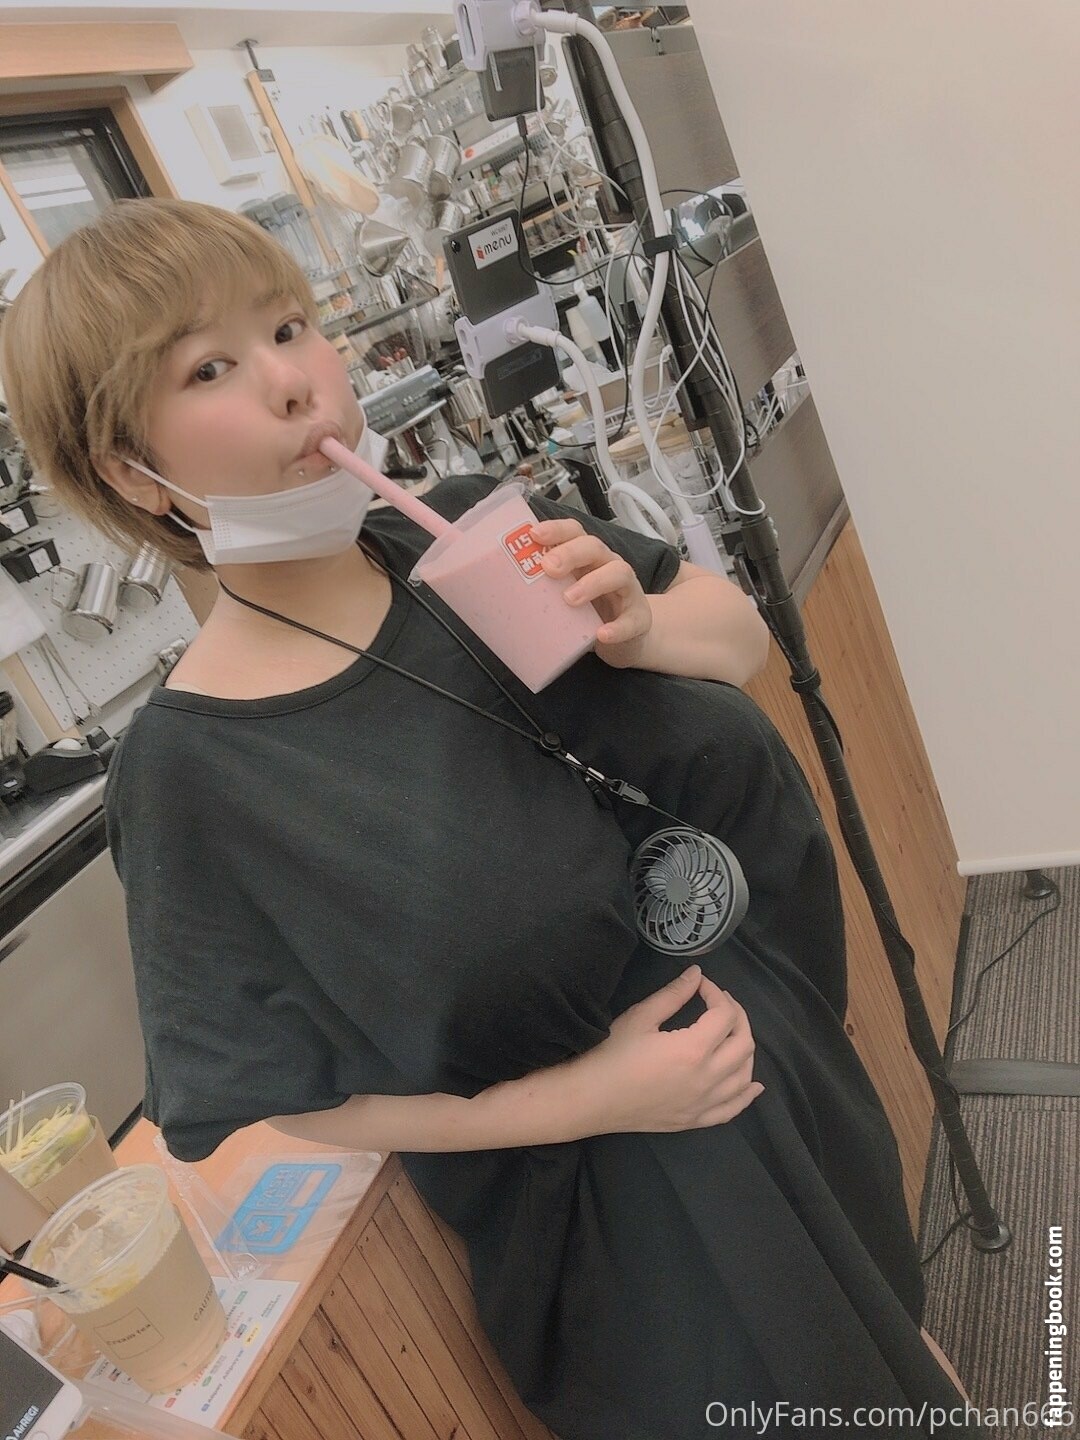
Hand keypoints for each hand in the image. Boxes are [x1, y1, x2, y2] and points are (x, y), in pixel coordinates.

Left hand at [528, 517, 653, 668]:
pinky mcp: (639, 619)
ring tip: (570, 599)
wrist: (627, 640)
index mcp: (586, 557)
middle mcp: (608, 565)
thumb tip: (491, 590)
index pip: (574, 532)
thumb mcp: (563, 595)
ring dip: (593, 583)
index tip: (534, 534)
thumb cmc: (589, 611)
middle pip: (594, 546)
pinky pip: (632, 620)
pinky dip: (617, 627)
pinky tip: (602, 634)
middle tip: (548, 568)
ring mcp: (627, 591)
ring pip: (618, 573)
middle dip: (570, 552)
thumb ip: (539, 588)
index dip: (556, 530)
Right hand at [581, 966, 764, 1133]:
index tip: (701, 984)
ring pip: (744, 1075)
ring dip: (744, 1050)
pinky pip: (733, 1108)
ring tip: (730, 1033)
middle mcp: (707, 1078)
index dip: (716, 993)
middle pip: (743, 1043)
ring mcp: (704, 1103)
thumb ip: (673, 994)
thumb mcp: (640, 1017)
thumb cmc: (611, 1054)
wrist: (590, 1099)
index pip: (724, 1015)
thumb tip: (696, 974)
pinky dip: (747, 1094)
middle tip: (719, 1003)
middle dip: (737, 1016)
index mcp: (693, 1049)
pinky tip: (752, 1084)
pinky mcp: (695, 1120)